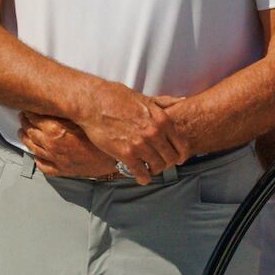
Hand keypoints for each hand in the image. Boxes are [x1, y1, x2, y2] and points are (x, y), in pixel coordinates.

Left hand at [19, 111, 121, 179]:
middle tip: (24, 116)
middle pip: (30, 130)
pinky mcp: (62, 170)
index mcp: (55, 129)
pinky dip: (37, 159)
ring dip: (26, 138)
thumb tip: (56, 100)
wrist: (115, 157)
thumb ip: (67, 109)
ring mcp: (55, 158)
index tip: (27, 106)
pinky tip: (36, 154)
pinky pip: (43, 165)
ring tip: (23, 132)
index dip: (29, 110)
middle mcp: (51, 144)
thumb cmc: (101, 136)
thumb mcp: (83, 117)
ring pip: (32, 147)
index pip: (33, 116)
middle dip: (25, 122)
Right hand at [72, 81, 188, 180]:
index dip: (181, 155)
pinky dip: (142, 177)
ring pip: (158, 167)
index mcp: (162, 119)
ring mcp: (141, 144)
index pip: (181, 145)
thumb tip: (181, 100)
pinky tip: (141, 176)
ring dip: (154, 170)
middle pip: (171, 159)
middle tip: (160, 163)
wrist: (93, 102)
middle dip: (167, 163)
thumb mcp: (145, 97)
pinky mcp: (126, 154)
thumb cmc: (116, 97)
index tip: (177, 159)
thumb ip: (165, 102)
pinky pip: (141, 173)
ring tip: (149, 168)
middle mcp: (155, 133)